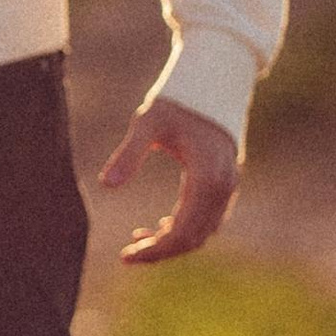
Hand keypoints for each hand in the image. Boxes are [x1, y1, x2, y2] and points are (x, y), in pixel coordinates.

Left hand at [99, 93, 240, 264]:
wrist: (213, 80)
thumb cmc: (178, 101)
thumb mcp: (148, 123)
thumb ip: (128, 154)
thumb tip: (106, 186)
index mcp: (207, 178)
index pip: (182, 232)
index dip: (154, 250)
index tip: (126, 256)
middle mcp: (224, 187)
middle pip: (194, 239)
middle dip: (161, 251)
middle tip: (128, 253)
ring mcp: (230, 186)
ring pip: (203, 232)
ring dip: (172, 241)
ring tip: (138, 238)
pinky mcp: (227, 183)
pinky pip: (209, 219)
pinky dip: (185, 229)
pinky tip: (160, 225)